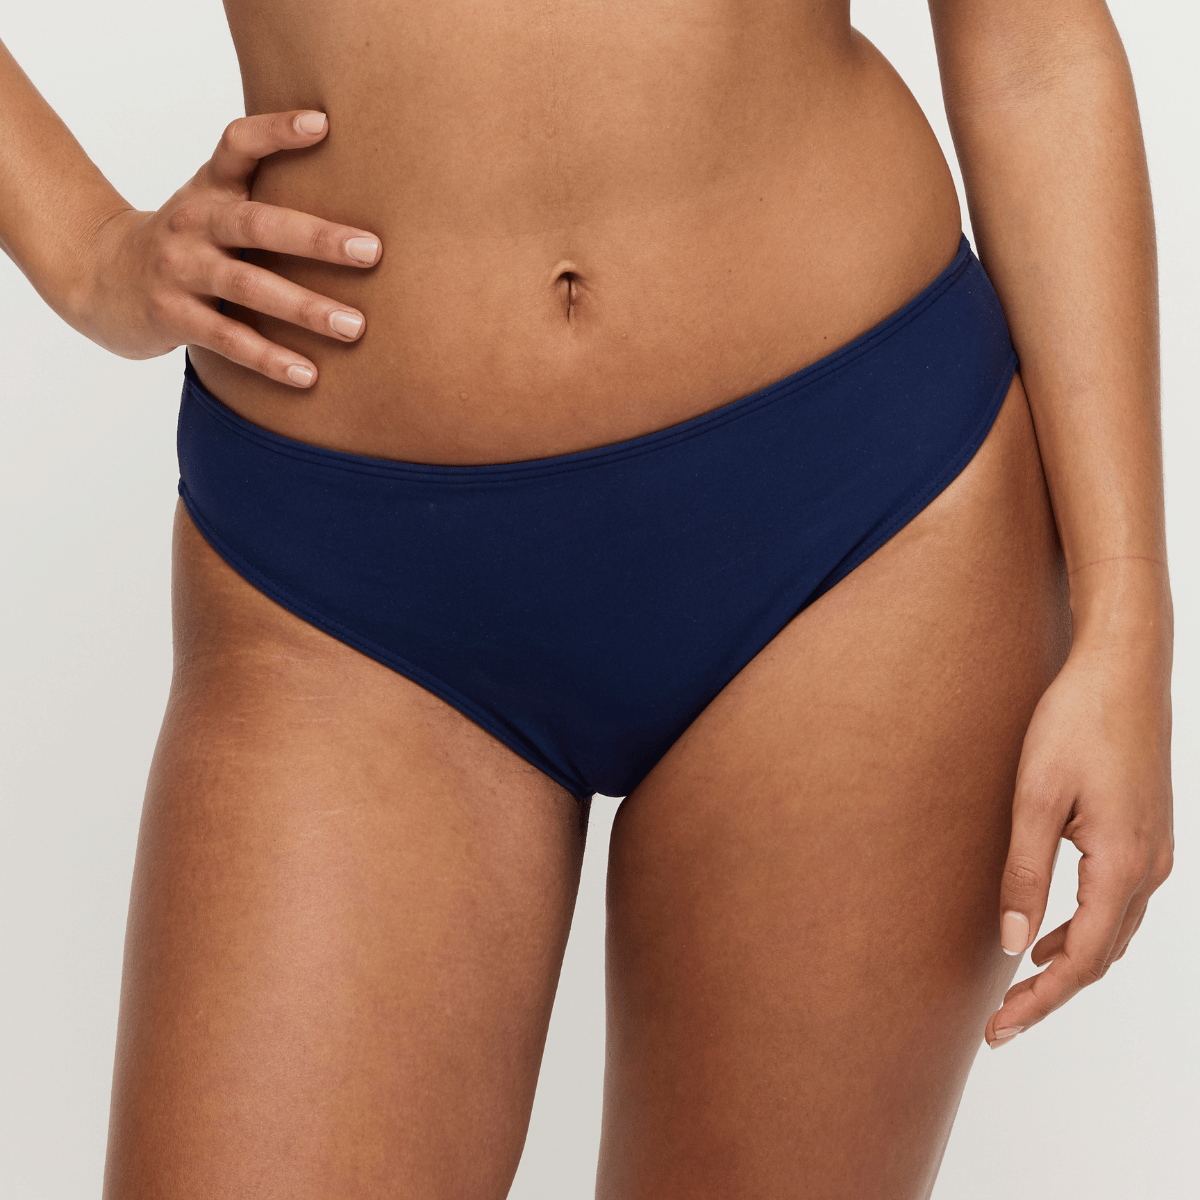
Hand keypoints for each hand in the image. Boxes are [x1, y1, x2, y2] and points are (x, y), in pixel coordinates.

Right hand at [64, 110, 380, 387]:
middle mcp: (193, 223)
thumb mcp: (213, 208)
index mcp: (209, 190)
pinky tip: (309, 375)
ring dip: (305, 308)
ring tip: (354, 326)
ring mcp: (180, 269)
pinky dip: (270, 358)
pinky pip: (228, 339)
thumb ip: (264, 197)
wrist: (98, 278)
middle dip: (317, 238)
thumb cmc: (184, 245)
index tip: (323, 123)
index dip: (276, 131)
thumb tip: (353, 201)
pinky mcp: (171, 316)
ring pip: (248, 286)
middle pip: (257, 223)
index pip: (238, 144)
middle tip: (372, 251)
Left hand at [986, 629, 1172, 1047]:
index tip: (999, 1028)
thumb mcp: (1035, 796)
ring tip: (1018, 988)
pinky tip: (1049, 931)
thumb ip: (1024, 872)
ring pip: (1112, 932)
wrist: (1122, 666)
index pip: (1084, 960)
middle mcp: (1150, 867)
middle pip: (1102, 955)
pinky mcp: (1145, 834)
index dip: (1041, 1001)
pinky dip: (1083, 929)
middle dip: (1051, 992)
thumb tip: (1012, 942)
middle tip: (999, 1022)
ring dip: (1068, 963)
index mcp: (1124, 864)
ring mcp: (1154, 851)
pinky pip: (1116, 903)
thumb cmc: (1076, 720)